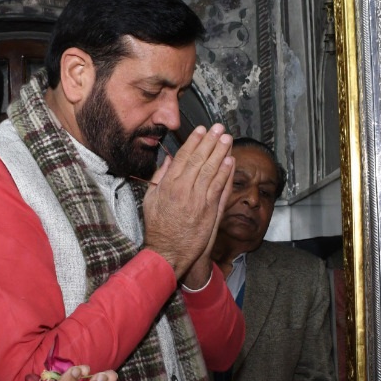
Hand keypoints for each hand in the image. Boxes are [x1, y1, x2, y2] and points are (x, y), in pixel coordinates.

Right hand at [143, 124, 234, 279]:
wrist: (168, 251)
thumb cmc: (158, 228)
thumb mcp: (151, 199)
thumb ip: (160, 177)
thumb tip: (169, 160)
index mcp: (168, 184)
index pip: (184, 157)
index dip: (194, 141)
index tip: (201, 129)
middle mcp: (183, 189)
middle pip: (200, 159)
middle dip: (210, 141)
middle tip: (219, 128)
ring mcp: (198, 199)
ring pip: (211, 170)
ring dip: (220, 152)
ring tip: (227, 138)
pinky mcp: (209, 210)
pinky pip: (219, 187)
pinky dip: (225, 173)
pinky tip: (230, 161)